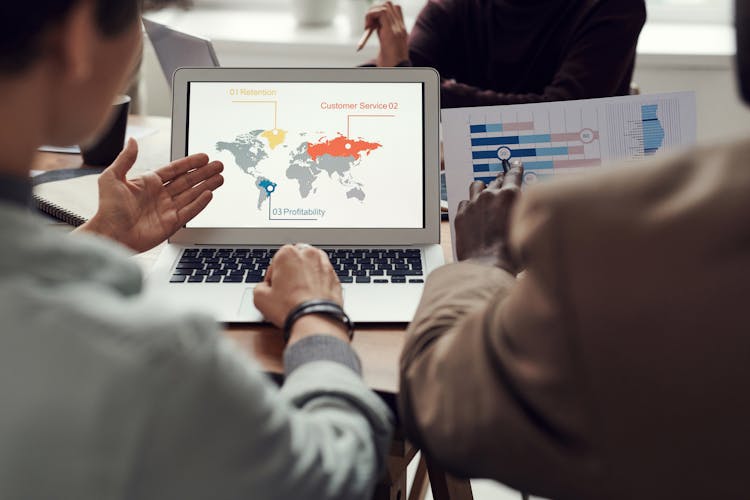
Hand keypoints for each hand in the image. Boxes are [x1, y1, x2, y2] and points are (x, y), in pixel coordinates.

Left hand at [77, 138, 223, 252]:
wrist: (109, 234)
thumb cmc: (106, 209)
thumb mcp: (112, 178)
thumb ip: (125, 159)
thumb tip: (133, 141)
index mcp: (148, 183)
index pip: (174, 170)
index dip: (189, 163)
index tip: (203, 157)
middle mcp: (160, 195)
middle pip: (187, 181)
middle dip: (204, 173)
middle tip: (218, 165)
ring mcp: (166, 210)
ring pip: (192, 195)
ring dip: (206, 186)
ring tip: (220, 178)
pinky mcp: (171, 224)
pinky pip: (189, 212)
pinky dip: (200, 203)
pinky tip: (209, 194)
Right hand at [254, 244, 347, 343]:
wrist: (315, 320)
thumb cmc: (289, 308)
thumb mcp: (260, 298)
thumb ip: (259, 286)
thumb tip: (264, 287)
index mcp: (288, 253)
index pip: (275, 262)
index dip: (272, 278)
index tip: (273, 289)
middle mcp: (308, 254)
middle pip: (295, 260)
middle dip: (290, 272)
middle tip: (286, 290)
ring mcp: (325, 264)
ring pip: (311, 266)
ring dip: (305, 275)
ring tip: (300, 293)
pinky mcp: (335, 277)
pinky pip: (323, 277)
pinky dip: (318, 283)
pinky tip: (312, 296)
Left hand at [365, 1, 408, 66]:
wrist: (396, 73)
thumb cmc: (390, 64)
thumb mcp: (386, 46)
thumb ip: (383, 34)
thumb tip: (372, 26)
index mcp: (400, 29)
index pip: (394, 8)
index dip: (381, 11)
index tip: (372, 23)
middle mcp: (400, 26)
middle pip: (388, 4)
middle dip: (375, 9)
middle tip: (368, 24)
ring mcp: (397, 28)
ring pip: (386, 4)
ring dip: (373, 12)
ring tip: (368, 27)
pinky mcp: (392, 32)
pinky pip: (381, 12)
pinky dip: (371, 16)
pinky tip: (367, 29)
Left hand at [454, 162, 523, 273]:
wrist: (487, 268)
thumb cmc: (512, 254)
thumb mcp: (530, 228)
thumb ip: (529, 211)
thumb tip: (533, 205)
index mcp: (510, 196)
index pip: (514, 174)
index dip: (515, 168)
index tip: (516, 165)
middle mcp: (490, 195)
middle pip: (496, 181)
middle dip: (501, 182)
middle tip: (503, 184)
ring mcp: (473, 204)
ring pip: (478, 186)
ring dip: (483, 189)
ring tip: (486, 196)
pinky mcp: (461, 215)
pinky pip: (465, 202)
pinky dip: (470, 205)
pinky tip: (474, 213)